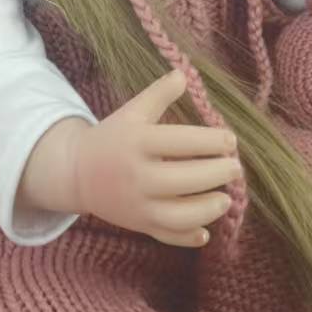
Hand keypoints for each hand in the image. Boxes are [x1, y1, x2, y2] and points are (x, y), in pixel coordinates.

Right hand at [69, 69, 240, 248]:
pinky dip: (186, 238)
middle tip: (236, 167)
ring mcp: (137, 204)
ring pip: (177, 215)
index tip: (231, 140)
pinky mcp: (138, 224)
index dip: (210, 141)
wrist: (76, 173)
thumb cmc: (113, 138)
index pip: (180, 142)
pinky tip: (205, 233)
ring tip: (226, 199)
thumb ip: (158, 94)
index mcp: (137, 143)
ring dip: (207, 209)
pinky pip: (165, 236)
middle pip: (183, 179)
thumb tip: (183, 73)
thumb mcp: (131, 112)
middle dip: (216, 174)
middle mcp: (137, 176)